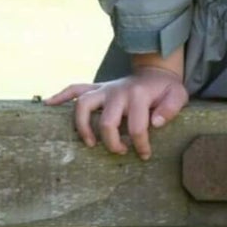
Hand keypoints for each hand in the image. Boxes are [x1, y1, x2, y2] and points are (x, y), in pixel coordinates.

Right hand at [44, 66, 188, 159]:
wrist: (155, 71)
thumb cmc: (165, 89)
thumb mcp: (178, 96)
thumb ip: (170, 109)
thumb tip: (155, 123)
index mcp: (139, 95)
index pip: (138, 126)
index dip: (141, 145)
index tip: (144, 155)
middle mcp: (118, 92)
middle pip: (108, 121)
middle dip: (112, 141)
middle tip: (119, 151)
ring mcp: (105, 89)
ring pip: (84, 104)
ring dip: (82, 125)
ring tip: (89, 143)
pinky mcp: (97, 88)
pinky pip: (75, 88)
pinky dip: (60, 95)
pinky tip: (48, 104)